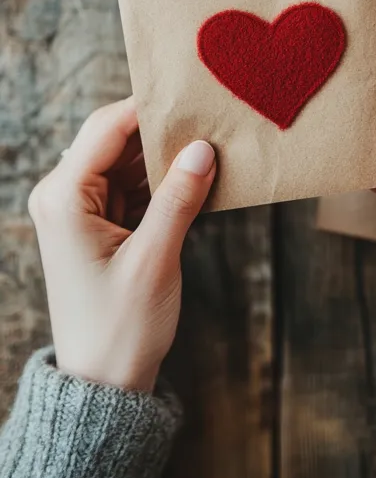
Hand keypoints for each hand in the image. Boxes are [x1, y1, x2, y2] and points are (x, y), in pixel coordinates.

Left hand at [28, 98, 215, 391]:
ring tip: (210, 145)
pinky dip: (160, 181)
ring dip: (163, 156)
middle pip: (114, 139)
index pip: (106, 128)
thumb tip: (203, 148)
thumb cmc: (120, 328)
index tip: (191, 94)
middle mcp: (63, 196)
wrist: (103, 383)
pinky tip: (195, 177)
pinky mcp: (97, 225)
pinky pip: (131, 186)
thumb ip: (179, 198)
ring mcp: (79, 210)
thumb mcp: (155, 260)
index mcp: (64, 198)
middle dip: (160, 130)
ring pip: (125, 161)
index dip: (148, 107)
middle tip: (209, 118)